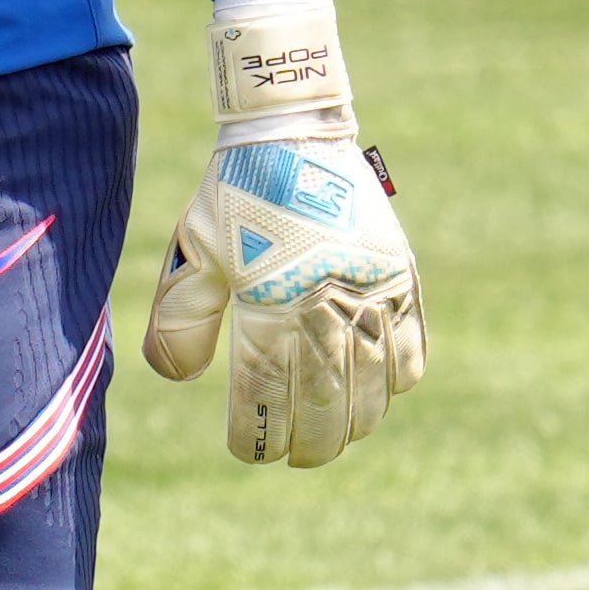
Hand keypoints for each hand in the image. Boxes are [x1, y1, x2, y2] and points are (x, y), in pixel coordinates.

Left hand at [142, 0, 426, 468]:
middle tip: (298, 455)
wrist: (291, 134)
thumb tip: (176, 377)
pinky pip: (412, 350)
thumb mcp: (191, 253)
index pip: (266, 393)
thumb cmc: (234, 199)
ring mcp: (370, 292)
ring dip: (356, 421)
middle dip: (311, 441)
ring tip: (337, 433)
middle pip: (325, 404)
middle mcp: (324, 303)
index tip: (251, 452)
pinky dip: (398, 380)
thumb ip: (179, 319)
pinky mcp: (400, 278)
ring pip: (374, 388)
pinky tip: (378, 391)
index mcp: (268, 301)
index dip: (259, 434)